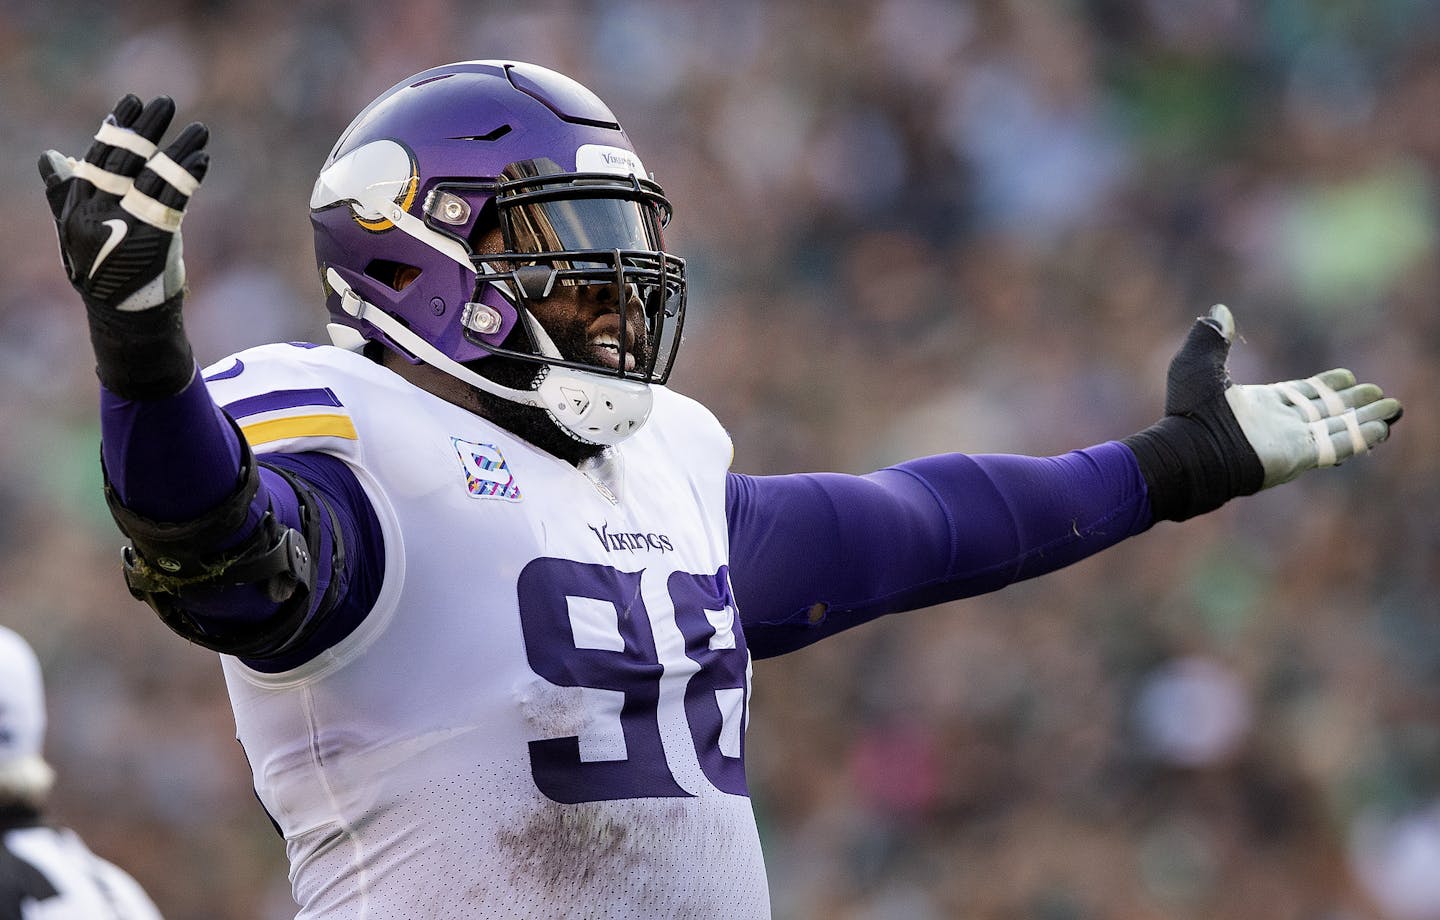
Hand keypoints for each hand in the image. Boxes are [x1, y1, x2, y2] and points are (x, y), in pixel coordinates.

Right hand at [38, 94, 208, 311]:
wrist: (126, 320)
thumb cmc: (104, 273)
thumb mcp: (75, 234)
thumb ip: (65, 195)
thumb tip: (51, 156)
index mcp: (76, 210)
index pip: (96, 160)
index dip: (114, 131)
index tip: (129, 105)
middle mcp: (96, 214)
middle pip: (123, 161)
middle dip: (145, 129)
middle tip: (164, 101)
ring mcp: (125, 226)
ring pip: (153, 177)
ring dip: (179, 149)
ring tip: (199, 128)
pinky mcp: (153, 238)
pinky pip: (174, 199)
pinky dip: (189, 176)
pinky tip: (203, 158)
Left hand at [1180, 304, 1401, 488]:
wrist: (1190, 451)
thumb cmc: (1189, 412)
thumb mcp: (1196, 365)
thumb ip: (1211, 338)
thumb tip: (1220, 310)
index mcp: (1259, 404)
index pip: (1301, 393)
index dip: (1325, 385)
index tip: (1347, 376)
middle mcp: (1279, 423)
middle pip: (1325, 410)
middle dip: (1352, 402)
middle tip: (1379, 394)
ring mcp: (1291, 441)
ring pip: (1338, 427)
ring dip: (1365, 418)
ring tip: (1391, 409)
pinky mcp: (1299, 456)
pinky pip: (1337, 444)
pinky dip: (1359, 436)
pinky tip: (1381, 428)